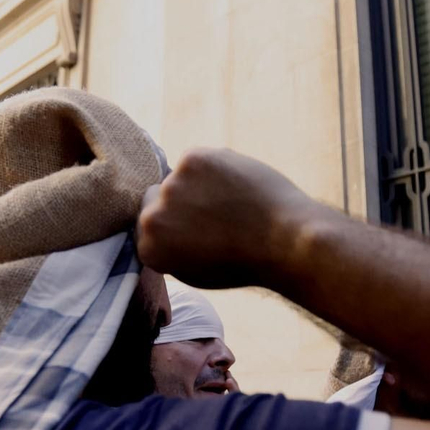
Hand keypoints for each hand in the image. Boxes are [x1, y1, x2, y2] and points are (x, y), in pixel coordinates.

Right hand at [137, 148, 323, 288]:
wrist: (285, 239)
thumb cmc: (245, 261)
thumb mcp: (195, 271)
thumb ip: (168, 247)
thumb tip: (157, 225)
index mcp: (149, 248)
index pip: (145, 228)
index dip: (172, 229)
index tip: (195, 234)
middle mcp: (152, 216)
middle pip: (154, 198)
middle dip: (176, 204)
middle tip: (212, 216)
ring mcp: (172, 184)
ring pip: (178, 177)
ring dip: (196, 184)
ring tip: (230, 203)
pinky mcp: (192, 159)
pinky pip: (197, 160)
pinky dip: (214, 168)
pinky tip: (237, 186)